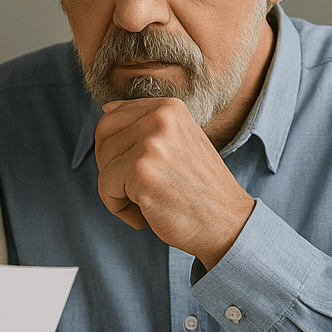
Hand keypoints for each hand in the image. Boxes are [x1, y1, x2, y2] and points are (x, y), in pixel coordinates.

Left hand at [94, 98, 254, 268]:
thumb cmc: (199, 190)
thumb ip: (145, 124)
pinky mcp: (142, 170)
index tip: (139, 172)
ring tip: (147, 203)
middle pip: (104, 138)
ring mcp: (151, 142)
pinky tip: (144, 217)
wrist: (227, 224)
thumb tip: (106, 109)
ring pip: (104, 164)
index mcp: (170, 107)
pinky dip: (118, 208)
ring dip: (117, 191)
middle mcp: (161, 117)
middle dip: (112, 168)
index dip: (115, 151)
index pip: (113, 117)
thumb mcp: (178, 143)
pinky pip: (106, 187)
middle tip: (137, 190)